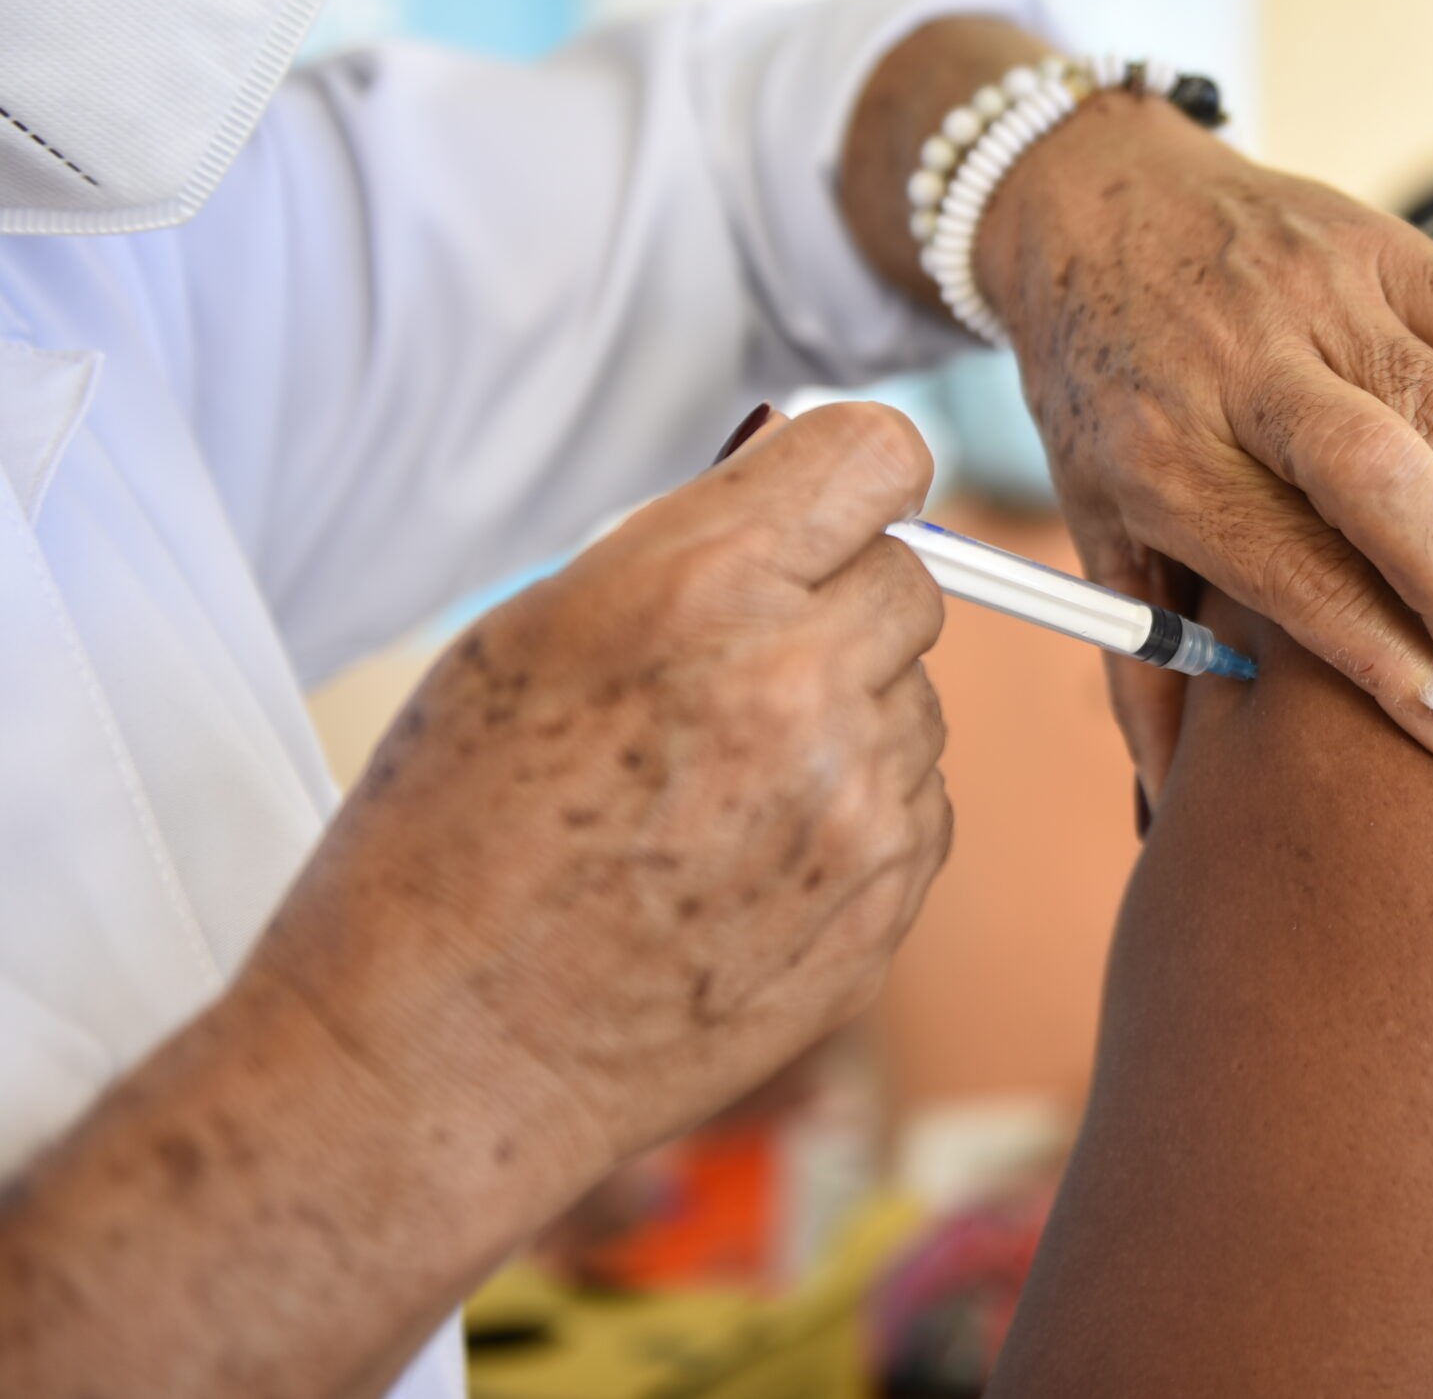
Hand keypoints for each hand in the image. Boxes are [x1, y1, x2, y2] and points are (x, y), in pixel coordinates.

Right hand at [242, 403, 952, 1194]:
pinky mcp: (886, 905)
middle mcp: (800, 686)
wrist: (439, 1052)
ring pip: (917, 700)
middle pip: (914, 581)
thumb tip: (802, 482)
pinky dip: (856, 816)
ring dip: (849, 718)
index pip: (880, 455)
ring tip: (718, 787)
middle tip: (739, 666)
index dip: (854, 480)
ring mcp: (856, 807)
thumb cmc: (453, 832)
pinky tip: (745, 858)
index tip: (827, 512)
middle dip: (841, 605)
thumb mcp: (531, 632)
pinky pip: (919, 805)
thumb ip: (688, 547)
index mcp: (702, 589)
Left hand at [976, 95, 1432, 784]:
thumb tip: (1174, 816)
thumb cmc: (1103, 390)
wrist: (1087, 200)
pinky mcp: (1381, 241)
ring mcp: (1316, 294)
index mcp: (1163, 458)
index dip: (1391, 660)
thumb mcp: (1096, 527)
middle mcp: (1239, 371)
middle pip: (1385, 483)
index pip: (1296, 571)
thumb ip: (1141, 668)